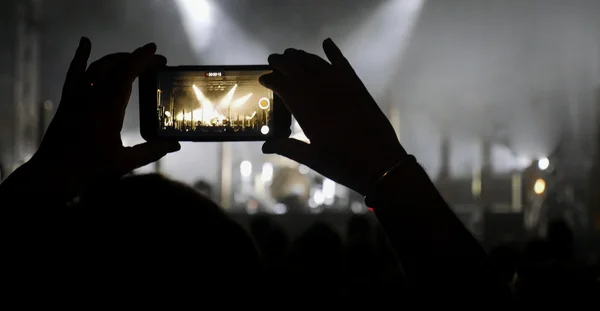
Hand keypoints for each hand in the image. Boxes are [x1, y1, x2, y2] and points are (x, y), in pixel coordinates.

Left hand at [31, 37, 179, 193]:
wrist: (54, 172)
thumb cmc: (91, 167)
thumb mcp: (125, 161)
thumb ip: (151, 151)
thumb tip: (176, 145)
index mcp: (108, 106)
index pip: (127, 73)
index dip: (143, 60)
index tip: (158, 53)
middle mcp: (91, 94)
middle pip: (115, 66)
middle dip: (136, 59)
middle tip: (154, 62)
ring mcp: (77, 94)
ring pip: (98, 66)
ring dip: (117, 59)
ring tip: (133, 59)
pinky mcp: (68, 99)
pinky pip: (74, 71)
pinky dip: (80, 56)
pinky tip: (85, 42)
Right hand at [259, 38, 406, 195]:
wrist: (380, 163)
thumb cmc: (343, 164)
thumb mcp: (312, 159)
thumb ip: (287, 148)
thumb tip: (264, 146)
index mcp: (307, 110)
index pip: (283, 85)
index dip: (271, 79)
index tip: (263, 78)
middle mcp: (321, 92)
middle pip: (297, 69)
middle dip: (282, 62)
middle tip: (273, 59)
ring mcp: (340, 86)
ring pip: (316, 63)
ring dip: (302, 56)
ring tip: (292, 54)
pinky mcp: (357, 86)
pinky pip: (342, 63)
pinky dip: (333, 52)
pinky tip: (327, 43)